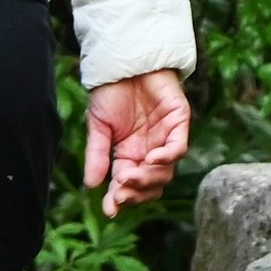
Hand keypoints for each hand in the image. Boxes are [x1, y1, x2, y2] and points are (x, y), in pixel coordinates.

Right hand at [83, 70, 191, 215]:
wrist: (122, 61)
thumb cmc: (111, 92)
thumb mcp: (98, 126)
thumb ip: (98, 155)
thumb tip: (91, 185)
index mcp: (130, 155)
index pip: (128, 185)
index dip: (120, 199)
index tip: (110, 209)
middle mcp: (150, 151)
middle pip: (150, 184)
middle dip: (135, 192)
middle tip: (120, 191)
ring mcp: (166, 138)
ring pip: (165, 172)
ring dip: (148, 178)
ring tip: (129, 176)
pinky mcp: (179, 122)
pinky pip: (178, 148)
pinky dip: (166, 158)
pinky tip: (150, 159)